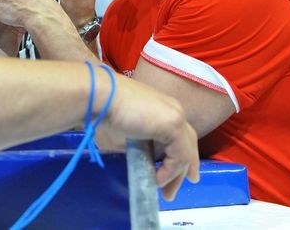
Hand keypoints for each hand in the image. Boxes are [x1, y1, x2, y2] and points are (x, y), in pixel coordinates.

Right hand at [100, 72, 199, 199]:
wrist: (101, 96)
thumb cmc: (104, 112)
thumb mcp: (125, 134)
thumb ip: (139, 148)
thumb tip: (143, 166)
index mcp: (162, 109)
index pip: (180, 135)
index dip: (181, 156)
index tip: (176, 175)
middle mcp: (173, 110)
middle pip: (188, 144)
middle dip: (183, 170)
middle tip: (172, 192)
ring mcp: (175, 116)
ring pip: (186, 151)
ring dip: (176, 175)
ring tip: (166, 193)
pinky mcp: (173, 124)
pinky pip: (180, 155)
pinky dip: (171, 171)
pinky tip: (157, 180)